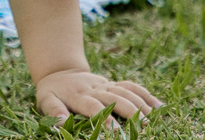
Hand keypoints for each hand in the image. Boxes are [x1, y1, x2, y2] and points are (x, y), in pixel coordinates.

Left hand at [36, 70, 161, 129]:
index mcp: (78, 95)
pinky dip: (145, 94)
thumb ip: (53, 111)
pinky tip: (159, 106)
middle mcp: (94, 88)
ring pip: (126, 91)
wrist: (60, 72)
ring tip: (153, 119)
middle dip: (130, 111)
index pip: (94, 107)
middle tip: (144, 126)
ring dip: (140, 104)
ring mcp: (105, 84)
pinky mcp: (112, 83)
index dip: (105, 119)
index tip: (116, 133)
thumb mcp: (46, 101)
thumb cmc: (52, 92)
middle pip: (115, 97)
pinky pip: (130, 86)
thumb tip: (59, 123)